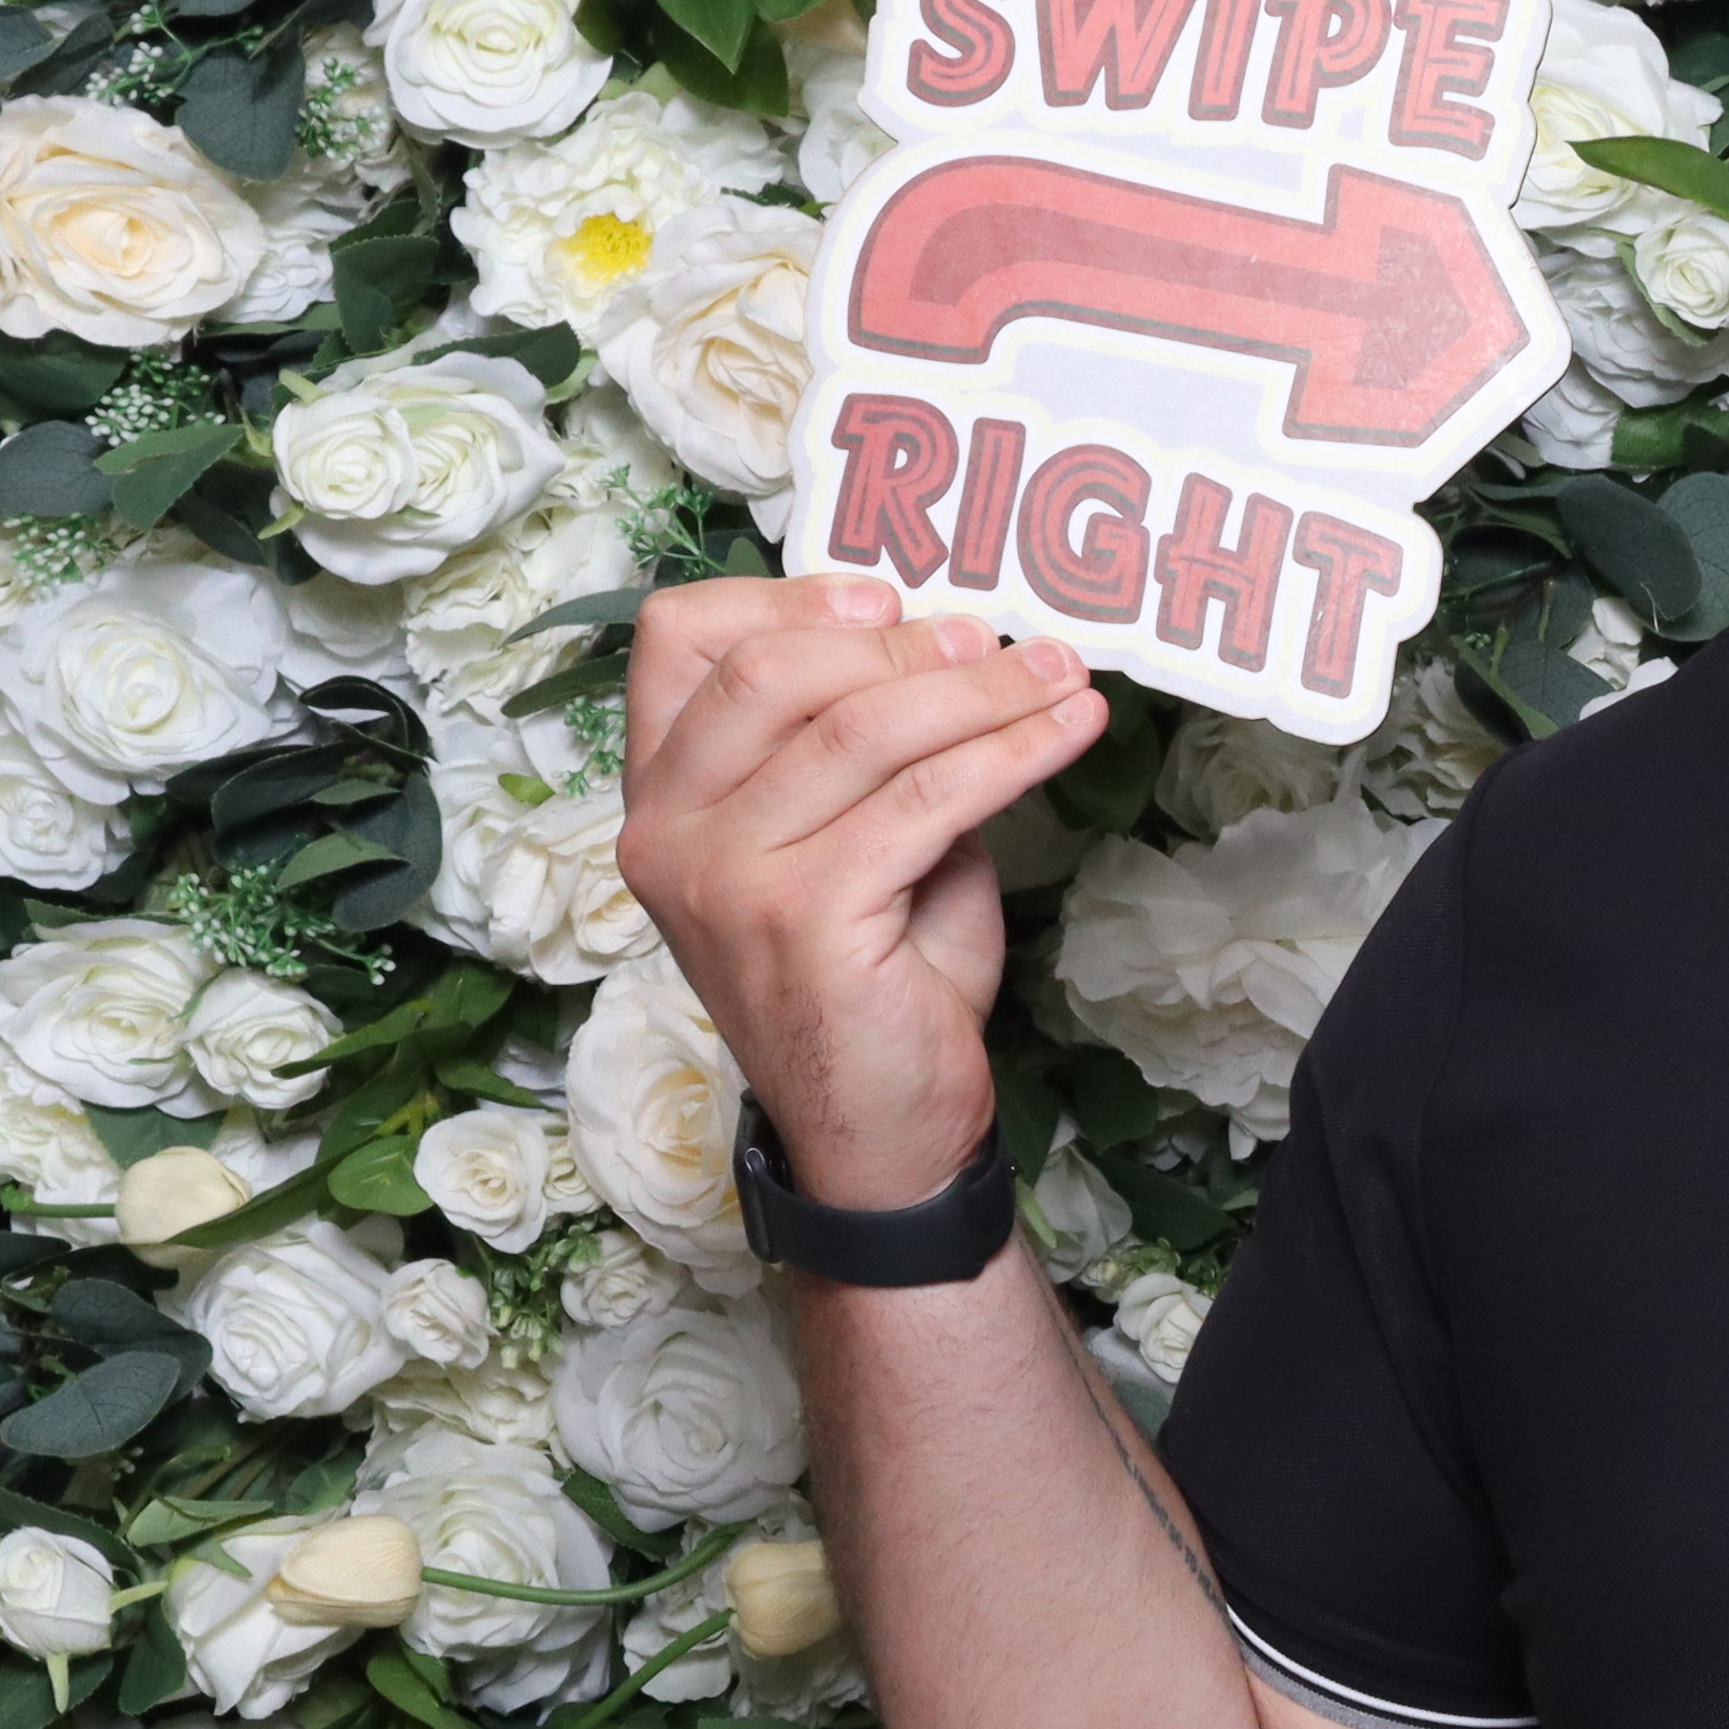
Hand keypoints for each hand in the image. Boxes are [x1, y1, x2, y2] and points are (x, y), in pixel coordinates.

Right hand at [618, 575, 1110, 1205]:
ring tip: (1059, 675)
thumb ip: (868, 753)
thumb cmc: (876, 983)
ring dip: (982, 690)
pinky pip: (925, 798)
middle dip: (906, 642)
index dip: (785, 597)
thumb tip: (959, 651)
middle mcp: (669, 832)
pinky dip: (1010, 752)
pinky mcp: (805, 914)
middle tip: (1005, 641)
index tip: (888, 594)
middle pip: (776, 669)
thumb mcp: (853, 844)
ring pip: (862, 728)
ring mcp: (726, 875)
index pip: (678, 643)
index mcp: (661, 800)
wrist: (881, 1134)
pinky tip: (1067, 732)